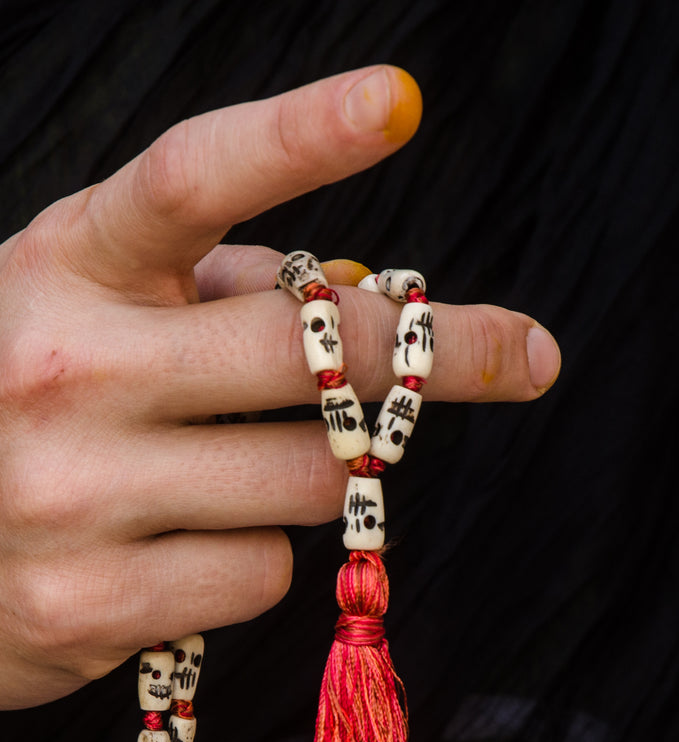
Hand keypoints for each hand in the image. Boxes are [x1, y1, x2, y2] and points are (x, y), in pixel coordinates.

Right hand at [0, 66, 559, 708]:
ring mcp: (75, 491)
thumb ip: (210, 295)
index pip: (190, 180)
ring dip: (321, 473)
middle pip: (316, 352)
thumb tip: (361, 291)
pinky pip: (265, 574)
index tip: (400, 102)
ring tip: (231, 472)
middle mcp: (64, 366)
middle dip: (446, 355)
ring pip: (319, 479)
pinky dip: (253, 560)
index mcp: (66, 266)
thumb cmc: (28, 413)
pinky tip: (176, 551)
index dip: (299, 134)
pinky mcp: (94, 601)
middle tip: (528, 352)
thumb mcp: (92, 316)